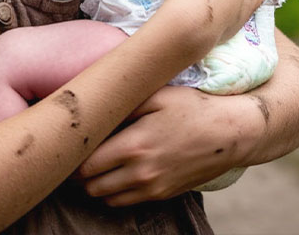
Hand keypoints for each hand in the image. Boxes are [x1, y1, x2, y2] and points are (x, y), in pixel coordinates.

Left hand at [74, 86, 260, 204]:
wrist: (231, 133)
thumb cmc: (192, 107)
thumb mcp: (156, 94)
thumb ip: (124, 101)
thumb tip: (97, 104)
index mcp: (134, 145)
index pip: (86, 163)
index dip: (71, 156)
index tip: (67, 143)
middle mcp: (141, 172)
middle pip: (91, 185)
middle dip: (78, 172)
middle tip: (76, 152)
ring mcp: (153, 187)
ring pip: (106, 198)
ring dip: (95, 184)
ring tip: (93, 163)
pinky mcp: (163, 194)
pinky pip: (126, 202)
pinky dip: (114, 192)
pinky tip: (115, 172)